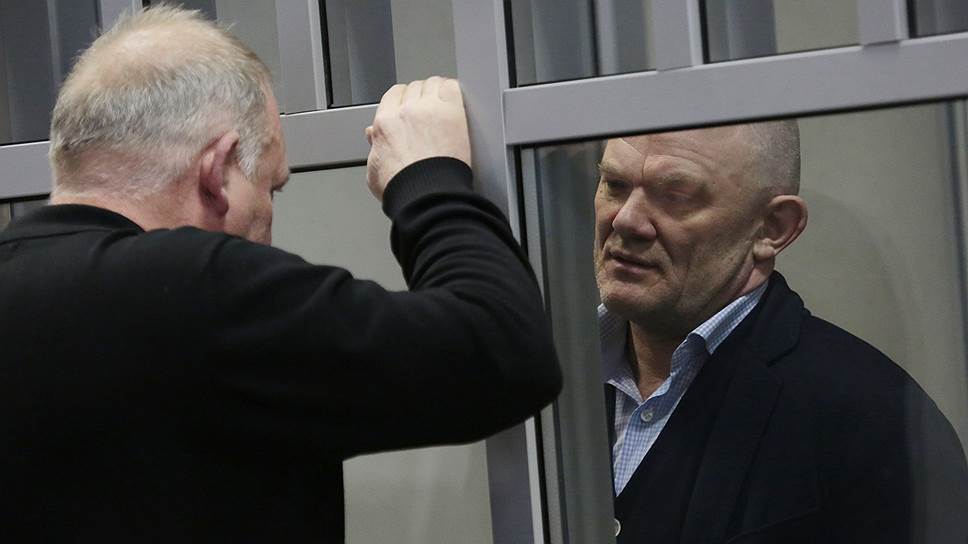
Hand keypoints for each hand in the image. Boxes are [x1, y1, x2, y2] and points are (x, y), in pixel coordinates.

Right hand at [365, 77, 470, 200]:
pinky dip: (453, 90)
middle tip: (429, 110)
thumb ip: (374, 148)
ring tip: (443, 105)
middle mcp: (406, 111)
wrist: (426, 195)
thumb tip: (373, 136)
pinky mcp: (452, 112)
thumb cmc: (404, 188)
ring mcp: (430, 108)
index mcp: (385, 123)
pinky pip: (451, 87)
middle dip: (420, 97)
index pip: (393, 95)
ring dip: (437, 92)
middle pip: (414, 88)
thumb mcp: (376, 170)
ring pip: (432, 84)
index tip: (409, 106)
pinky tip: (455, 101)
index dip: (403, 99)